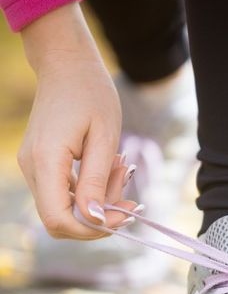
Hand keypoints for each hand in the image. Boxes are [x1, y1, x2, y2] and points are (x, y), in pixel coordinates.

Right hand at [18, 3, 135, 238]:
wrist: (67, 64)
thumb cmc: (90, 93)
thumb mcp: (104, 138)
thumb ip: (97, 182)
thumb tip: (95, 221)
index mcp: (46, 161)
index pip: (59, 220)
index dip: (91, 229)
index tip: (123, 215)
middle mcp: (33, 168)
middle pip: (60, 220)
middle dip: (98, 217)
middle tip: (129, 195)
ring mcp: (34, 167)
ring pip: (64, 208)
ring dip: (97, 202)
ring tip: (121, 171)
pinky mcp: (41, 165)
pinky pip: (64, 193)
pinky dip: (89, 191)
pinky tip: (109, 170)